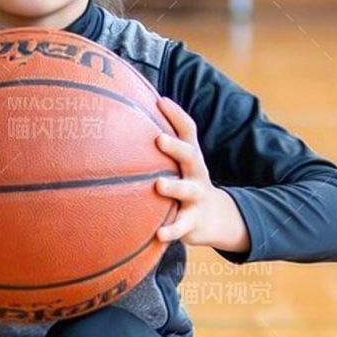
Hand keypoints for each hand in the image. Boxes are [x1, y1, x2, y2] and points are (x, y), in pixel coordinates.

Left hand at [153, 97, 249, 253]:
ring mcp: (196, 197)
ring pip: (188, 190)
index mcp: (190, 156)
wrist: (214, 217)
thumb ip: (158, 149)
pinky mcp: (193, 221)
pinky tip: (159, 234)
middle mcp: (196, 173)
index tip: (160, 101)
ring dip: (175, 186)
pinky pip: (183, 225)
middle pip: (190, 155)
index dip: (176, 115)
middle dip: (175, 147)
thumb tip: (122, 122)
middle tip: (158, 139)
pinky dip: (172, 230)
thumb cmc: (184, 183)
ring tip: (159, 185)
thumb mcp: (178, 165)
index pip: (188, 130)